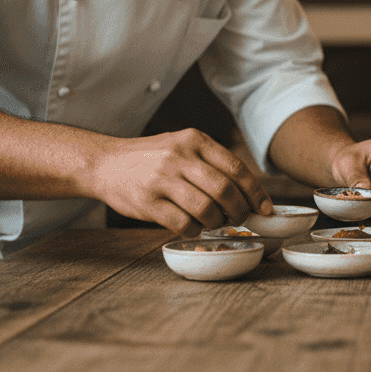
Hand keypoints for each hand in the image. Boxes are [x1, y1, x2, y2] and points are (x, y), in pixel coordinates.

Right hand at [87, 128, 272, 237]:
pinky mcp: (147, 202)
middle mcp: (179, 156)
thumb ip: (210, 162)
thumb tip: (248, 191)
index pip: (236, 168)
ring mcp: (162, 179)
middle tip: (240, 219)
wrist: (105, 163)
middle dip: (239, 211)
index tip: (265, 208)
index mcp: (194, 140)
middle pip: (224, 190)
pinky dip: (194, 231)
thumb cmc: (151, 158)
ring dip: (217, 223)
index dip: (256, 192)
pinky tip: (193, 228)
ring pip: (206, 210)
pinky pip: (182, 224)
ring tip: (214, 223)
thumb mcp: (181, 145)